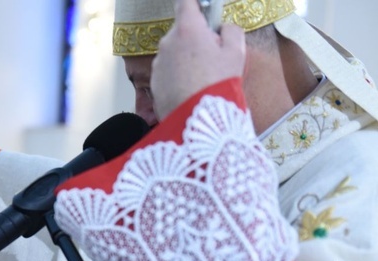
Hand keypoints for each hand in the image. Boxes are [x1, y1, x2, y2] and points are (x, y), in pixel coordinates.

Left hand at [150, 0, 245, 119]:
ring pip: (174, 54)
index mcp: (187, 30)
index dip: (196, 4)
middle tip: (213, 57)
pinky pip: (168, 73)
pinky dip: (178, 77)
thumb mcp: (236, 52)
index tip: (203, 9)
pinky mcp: (154, 83)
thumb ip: (230, 31)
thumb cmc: (217, 84)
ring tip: (203, 79)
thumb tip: (222, 28)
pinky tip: (191, 90)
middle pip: (182, 32)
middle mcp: (167, 43)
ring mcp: (158, 63)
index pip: (186, 2)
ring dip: (186, 60)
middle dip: (196, 39)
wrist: (196, 119)